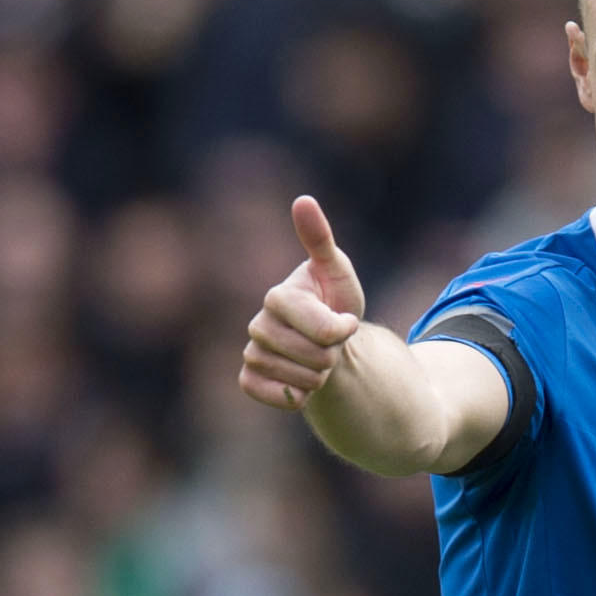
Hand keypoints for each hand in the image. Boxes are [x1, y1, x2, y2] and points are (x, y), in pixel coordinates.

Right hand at [241, 196, 366, 411]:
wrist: (328, 339)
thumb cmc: (334, 299)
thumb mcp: (336, 268)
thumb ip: (320, 238)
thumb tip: (302, 200)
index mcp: (278, 296)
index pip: (322, 329)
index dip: (342, 330)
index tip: (345, 320)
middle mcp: (258, 324)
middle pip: (313, 358)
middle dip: (332, 355)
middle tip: (329, 342)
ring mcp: (252, 351)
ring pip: (299, 379)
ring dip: (319, 376)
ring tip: (317, 358)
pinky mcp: (249, 378)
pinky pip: (272, 394)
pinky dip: (294, 395)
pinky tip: (300, 381)